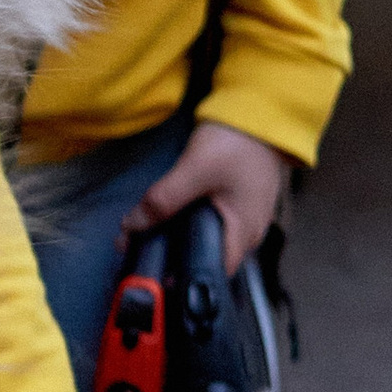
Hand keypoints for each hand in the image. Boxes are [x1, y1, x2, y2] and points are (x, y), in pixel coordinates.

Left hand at [125, 119, 287, 274]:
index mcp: (243, 235)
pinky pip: (211, 225)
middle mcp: (247, 234)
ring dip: (176, 239)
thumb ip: (163, 200)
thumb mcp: (195, 170)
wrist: (261, 112)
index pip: (210, 275)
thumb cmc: (235, 144)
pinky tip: (164, 218)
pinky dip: (187, 224)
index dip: (179, 279)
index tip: (147, 276)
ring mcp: (244, 219)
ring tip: (142, 235)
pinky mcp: (237, 204)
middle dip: (170, 258)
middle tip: (135, 250)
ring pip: (207, 241)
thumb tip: (131, 227)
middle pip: (206, 260)